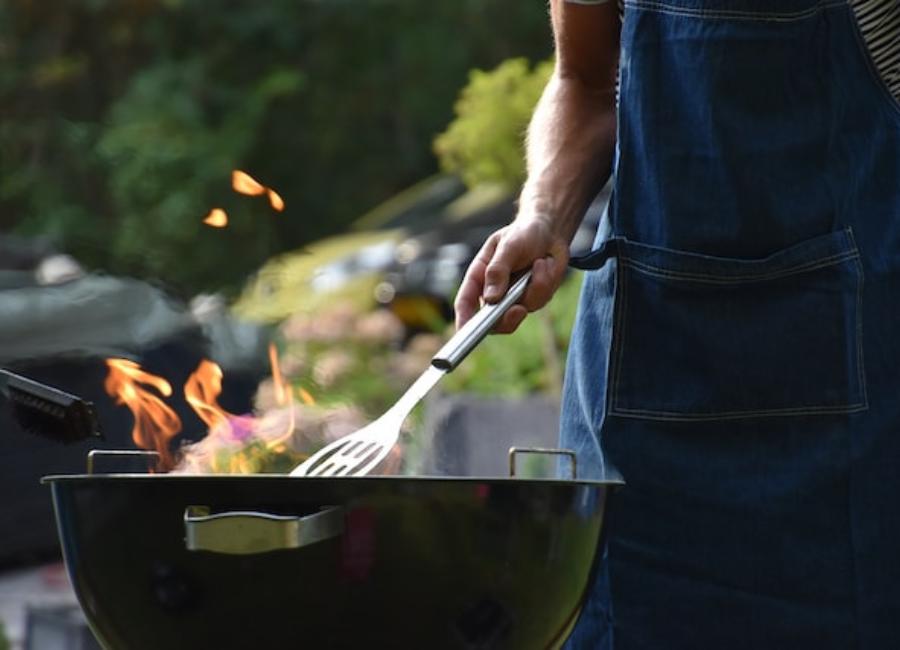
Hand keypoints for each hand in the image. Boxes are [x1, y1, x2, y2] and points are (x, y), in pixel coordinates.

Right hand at [454, 215, 569, 332]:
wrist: (550, 232)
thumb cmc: (522, 234)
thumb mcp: (508, 246)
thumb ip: (498, 270)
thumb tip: (491, 298)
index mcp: (479, 277)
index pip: (466, 303)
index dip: (463, 320)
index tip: (465, 332)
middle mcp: (494, 292)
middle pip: (493, 321)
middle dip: (507, 319)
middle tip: (518, 310)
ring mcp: (514, 298)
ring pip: (521, 310)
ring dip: (534, 287)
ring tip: (540, 262)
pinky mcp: (533, 298)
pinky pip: (539, 301)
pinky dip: (546, 282)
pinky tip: (545, 264)